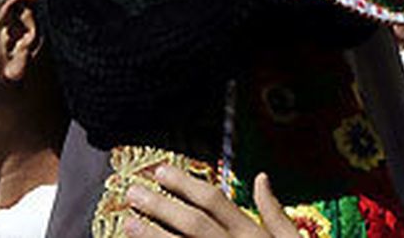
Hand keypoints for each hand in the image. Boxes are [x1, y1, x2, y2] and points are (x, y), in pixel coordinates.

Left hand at [124, 167, 302, 237]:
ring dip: (153, 237)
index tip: (159, 171)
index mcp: (252, 236)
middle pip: (192, 223)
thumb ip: (276, 213)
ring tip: (127, 223)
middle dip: (160, 206)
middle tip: (132, 192)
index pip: (214, 201)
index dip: (184, 184)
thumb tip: (261, 178)